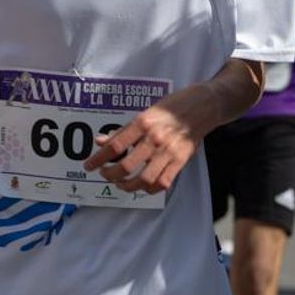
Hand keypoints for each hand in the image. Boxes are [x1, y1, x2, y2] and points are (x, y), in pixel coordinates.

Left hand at [83, 85, 209, 194]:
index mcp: (143, 122)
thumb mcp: (146, 112)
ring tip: (121, 184)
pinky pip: (163, 183)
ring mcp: (169, 151)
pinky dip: (150, 189)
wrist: (205, 105)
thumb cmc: (174, 106)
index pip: (114, 145)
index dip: (98, 159)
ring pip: (143, 179)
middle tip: (105, 175)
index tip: (89, 166)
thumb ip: (125, 130)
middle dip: (110, 175)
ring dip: (128, 186)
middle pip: (126, 166)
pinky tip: (143, 186)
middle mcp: (155, 138)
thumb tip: (101, 141)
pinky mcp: (181, 160)